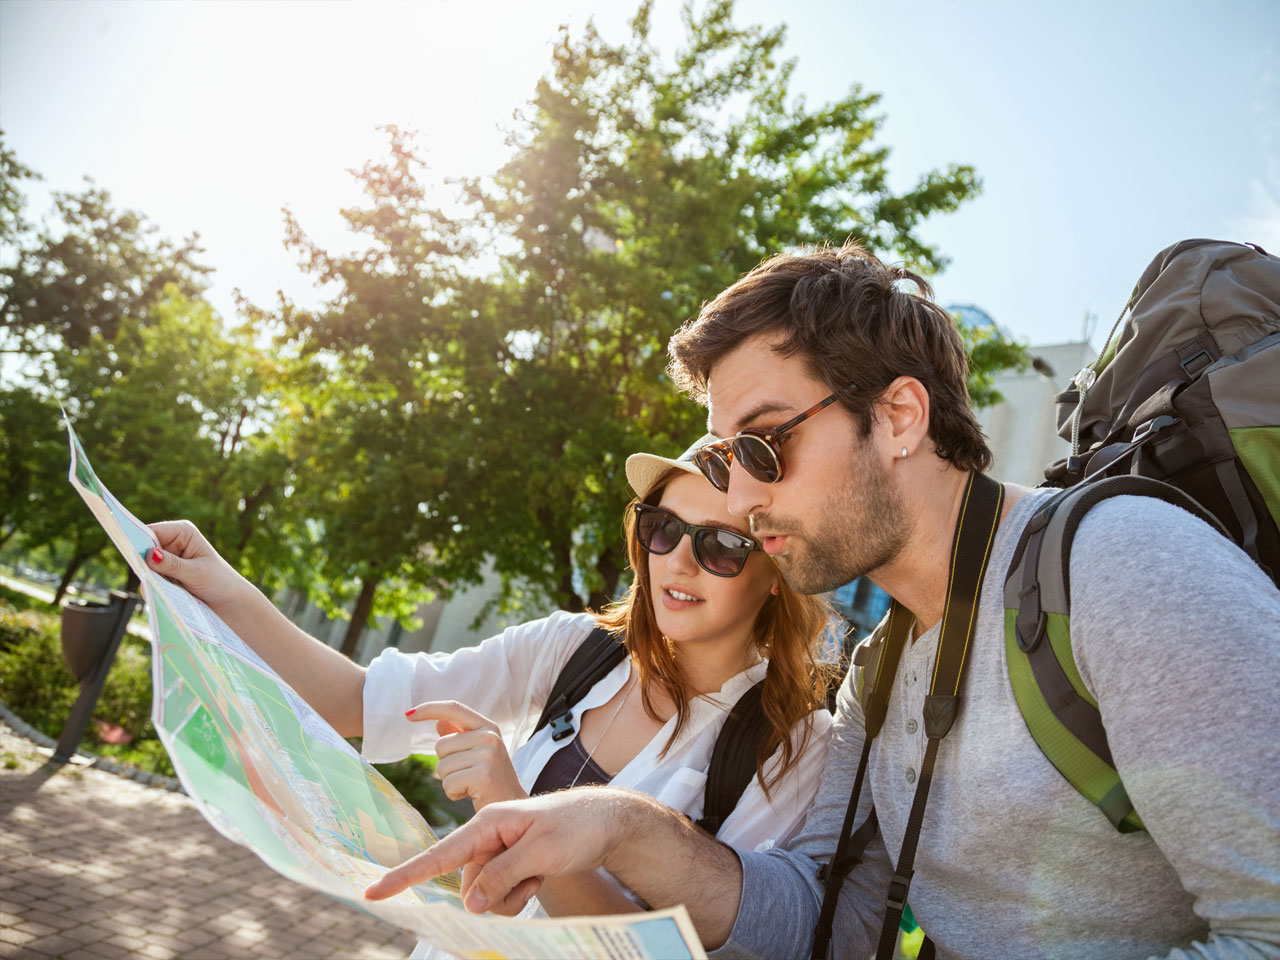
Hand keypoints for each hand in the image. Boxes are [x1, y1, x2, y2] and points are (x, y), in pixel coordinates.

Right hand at [146, 520, 254, 612]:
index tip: (130, 555)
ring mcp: (166, 560)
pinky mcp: (164, 575)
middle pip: (144, 550)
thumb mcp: (196, 572)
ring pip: (145, 568)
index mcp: (182, 532)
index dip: (138, 542)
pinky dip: (154, 588)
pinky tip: (165, 596)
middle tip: (149, 579)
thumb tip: (149, 555)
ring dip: (150, 580)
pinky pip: (150, 580)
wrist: (228, 602)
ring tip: (166, 590)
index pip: (151, 531)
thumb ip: (172, 565)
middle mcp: (171, 543)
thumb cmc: (219, 581)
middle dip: (144, 565)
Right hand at [364, 788, 632, 913]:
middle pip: (467, 886)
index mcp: (489, 823)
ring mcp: (500, 852)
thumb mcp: (540, 851)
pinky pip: (500, 895)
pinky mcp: (511, 864)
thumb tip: (468, 903)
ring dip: (510, 897)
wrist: (608, 822)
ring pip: (484, 895)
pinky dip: (519, 894)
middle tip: (533, 878)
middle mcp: (489, 837)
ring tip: (539, 876)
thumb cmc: (576, 826)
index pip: (440, 854)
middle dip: (496, 895)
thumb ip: (501, 876)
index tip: (373, 892)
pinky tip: (539, 879)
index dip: (406, 875)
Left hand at [407, 701, 526, 811]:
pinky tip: (471, 794)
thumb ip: (458, 735)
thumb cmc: (491, 779)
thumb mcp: (477, 752)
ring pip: (442, 766)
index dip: (429, 709)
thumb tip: (438, 721)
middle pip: (440, 745)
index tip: (408, 715)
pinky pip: (448, 783)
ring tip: (471, 785)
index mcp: (488, 727)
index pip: (453, 708)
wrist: (511, 806)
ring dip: (450, 780)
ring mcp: (488, 755)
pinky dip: (454, 793)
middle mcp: (489, 737)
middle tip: (468, 774)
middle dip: (446, 764)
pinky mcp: (482, 776)